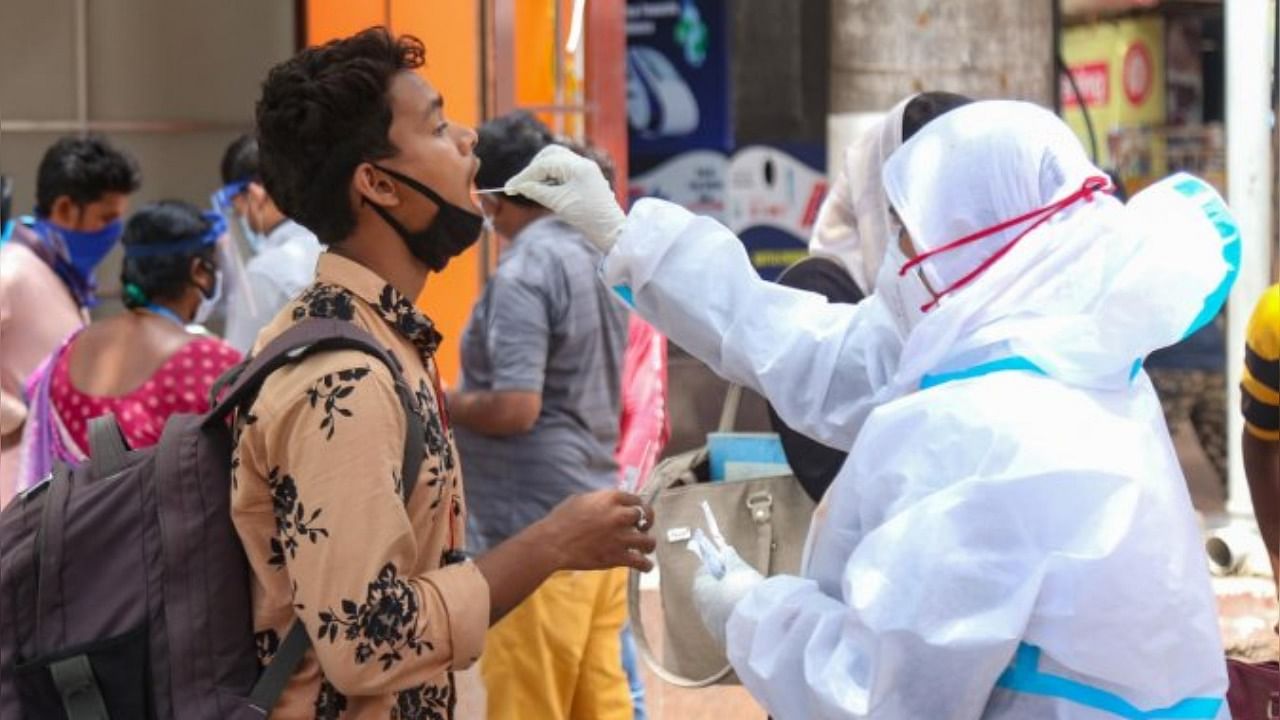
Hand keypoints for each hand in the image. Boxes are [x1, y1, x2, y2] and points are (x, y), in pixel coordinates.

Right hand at [504, 145, 626, 252]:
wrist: (612, 231)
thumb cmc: (588, 217)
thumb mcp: (559, 203)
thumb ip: (537, 191)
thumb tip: (520, 186)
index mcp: (578, 166)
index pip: (544, 164)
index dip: (524, 176)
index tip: (509, 188)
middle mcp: (583, 163)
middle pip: (550, 154)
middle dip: (534, 168)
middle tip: (522, 185)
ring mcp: (586, 170)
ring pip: (557, 161)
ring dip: (542, 172)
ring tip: (531, 188)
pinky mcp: (586, 179)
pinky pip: (564, 171)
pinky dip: (552, 177)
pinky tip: (544, 189)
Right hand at [535, 489, 656, 571]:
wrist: (553, 543)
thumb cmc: (561, 520)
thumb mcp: (580, 499)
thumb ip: (599, 500)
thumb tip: (607, 502)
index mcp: (611, 498)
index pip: (637, 499)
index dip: (639, 506)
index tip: (639, 513)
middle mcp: (620, 516)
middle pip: (646, 517)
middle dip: (647, 522)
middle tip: (643, 528)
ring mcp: (620, 537)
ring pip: (648, 541)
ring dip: (648, 544)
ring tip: (645, 548)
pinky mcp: (617, 557)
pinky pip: (641, 562)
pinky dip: (646, 565)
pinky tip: (646, 566)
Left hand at [692, 545, 763, 647]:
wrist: (759, 628)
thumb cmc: (745, 592)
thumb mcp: (740, 570)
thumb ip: (731, 560)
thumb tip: (726, 551)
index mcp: (701, 591)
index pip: (702, 574)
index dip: (715, 567)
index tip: (728, 563)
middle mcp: (703, 611)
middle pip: (709, 594)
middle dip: (722, 586)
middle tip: (740, 579)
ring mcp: (713, 628)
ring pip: (719, 611)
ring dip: (729, 603)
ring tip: (749, 598)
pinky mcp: (726, 641)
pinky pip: (728, 625)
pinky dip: (736, 618)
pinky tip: (750, 614)